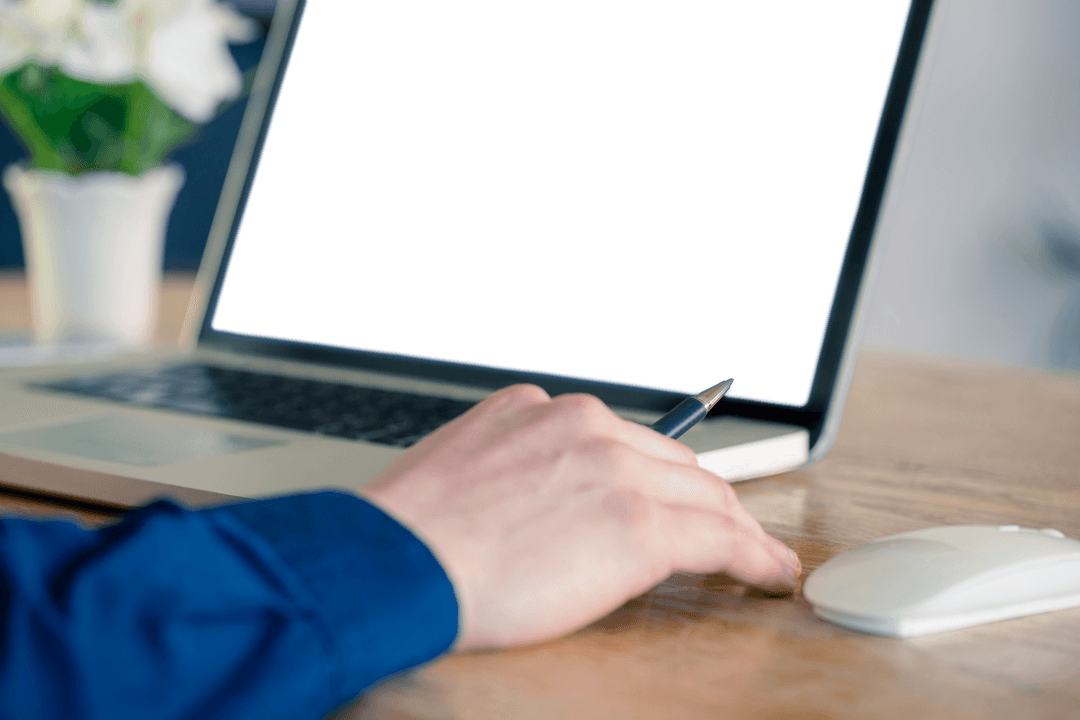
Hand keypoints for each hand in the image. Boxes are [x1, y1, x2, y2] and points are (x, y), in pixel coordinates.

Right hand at [361, 384, 800, 650]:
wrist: (395, 562)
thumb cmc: (409, 536)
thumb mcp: (460, 470)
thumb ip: (516, 468)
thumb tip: (548, 502)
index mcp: (538, 410)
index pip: (625, 440)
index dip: (656, 473)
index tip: (671, 491)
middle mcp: (583, 425)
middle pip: (672, 463)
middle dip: (702, 499)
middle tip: (726, 531)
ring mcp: (615, 470)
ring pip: (703, 496)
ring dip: (737, 528)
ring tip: (758, 555)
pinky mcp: (639, 524)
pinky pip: (718, 539)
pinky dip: (754, 556)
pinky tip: (767, 572)